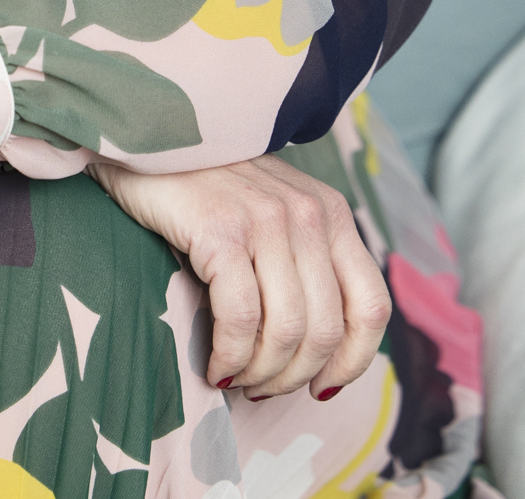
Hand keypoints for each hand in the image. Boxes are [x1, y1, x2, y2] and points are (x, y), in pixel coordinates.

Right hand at [88, 155, 390, 401]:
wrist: (152, 136)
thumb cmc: (211, 188)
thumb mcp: (277, 213)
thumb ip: (306, 261)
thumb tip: (323, 350)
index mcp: (332, 213)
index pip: (371, 306)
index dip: (352, 361)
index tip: (321, 387)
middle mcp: (308, 214)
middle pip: (325, 331)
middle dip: (293, 377)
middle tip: (260, 386)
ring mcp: (266, 220)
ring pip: (286, 332)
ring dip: (260, 373)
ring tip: (235, 377)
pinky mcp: (221, 230)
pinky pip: (240, 320)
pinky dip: (230, 356)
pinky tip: (214, 365)